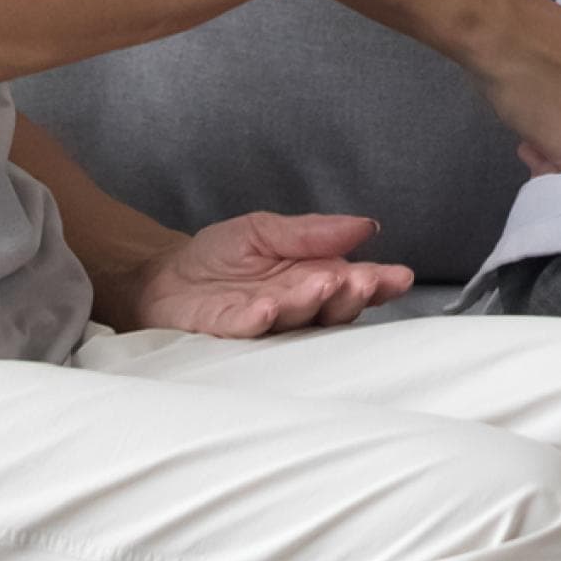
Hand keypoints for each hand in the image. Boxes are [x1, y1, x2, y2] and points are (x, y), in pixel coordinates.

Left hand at [123, 212, 414, 337]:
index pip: (351, 283)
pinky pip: (246, 329)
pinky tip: (270, 307)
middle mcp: (293, 309)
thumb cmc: (219, 258)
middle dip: (350, 295)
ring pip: (296, 321)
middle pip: (332, 308)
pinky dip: (259, 320)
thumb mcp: (266, 230)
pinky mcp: (225, 335)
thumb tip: (366, 226)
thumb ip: (313, 231)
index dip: (376, 282)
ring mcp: (262, 327)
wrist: (162, 278)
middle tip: (362, 282)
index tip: (398, 276)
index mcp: (310, 281)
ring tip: (323, 284)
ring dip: (310, 304)